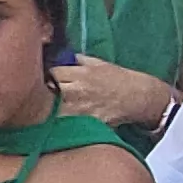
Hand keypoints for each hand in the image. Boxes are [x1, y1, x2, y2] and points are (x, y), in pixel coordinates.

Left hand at [50, 55, 176, 132]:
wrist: (138, 96)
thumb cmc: (118, 78)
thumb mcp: (97, 63)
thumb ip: (78, 60)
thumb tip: (62, 56)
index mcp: (79, 73)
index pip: (51, 73)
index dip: (47, 77)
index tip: (47, 80)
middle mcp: (77, 90)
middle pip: (48, 93)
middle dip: (46, 94)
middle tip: (45, 97)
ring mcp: (81, 109)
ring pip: (54, 112)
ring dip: (51, 112)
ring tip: (50, 112)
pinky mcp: (88, 123)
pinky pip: (69, 126)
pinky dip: (64, 125)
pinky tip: (63, 124)